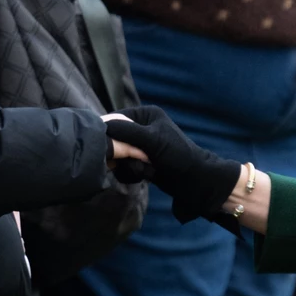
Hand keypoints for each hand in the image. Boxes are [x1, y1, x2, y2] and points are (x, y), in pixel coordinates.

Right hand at [104, 106, 242, 223]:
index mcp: (145, 114)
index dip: (109, 135)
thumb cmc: (178, 156)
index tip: (111, 149)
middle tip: (139, 161)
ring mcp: (139, 145)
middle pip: (113, 139)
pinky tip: (145, 176)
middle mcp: (140, 127)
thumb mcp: (152, 140)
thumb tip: (101, 125)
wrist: (194, 181)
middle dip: (122, 155)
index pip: (115, 119)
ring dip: (128, 166)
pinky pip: (122, 167)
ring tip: (146, 170)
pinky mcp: (139, 161)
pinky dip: (131, 173)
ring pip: (116, 156)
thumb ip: (127, 132)